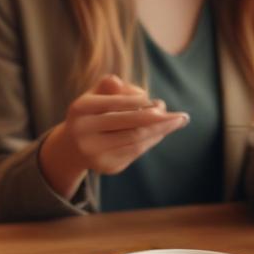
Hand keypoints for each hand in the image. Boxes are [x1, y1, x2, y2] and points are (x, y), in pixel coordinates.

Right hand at [38, 75, 187, 198]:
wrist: (72, 147)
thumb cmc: (91, 112)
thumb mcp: (95, 94)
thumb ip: (111, 85)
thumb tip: (142, 93)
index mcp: (80, 108)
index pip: (116, 104)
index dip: (140, 102)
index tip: (159, 101)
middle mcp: (84, 132)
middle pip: (130, 126)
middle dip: (159, 120)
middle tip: (182, 116)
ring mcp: (95, 153)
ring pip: (136, 141)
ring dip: (161, 131)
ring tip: (177, 121)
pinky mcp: (107, 167)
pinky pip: (135, 152)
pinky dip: (151, 141)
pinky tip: (163, 132)